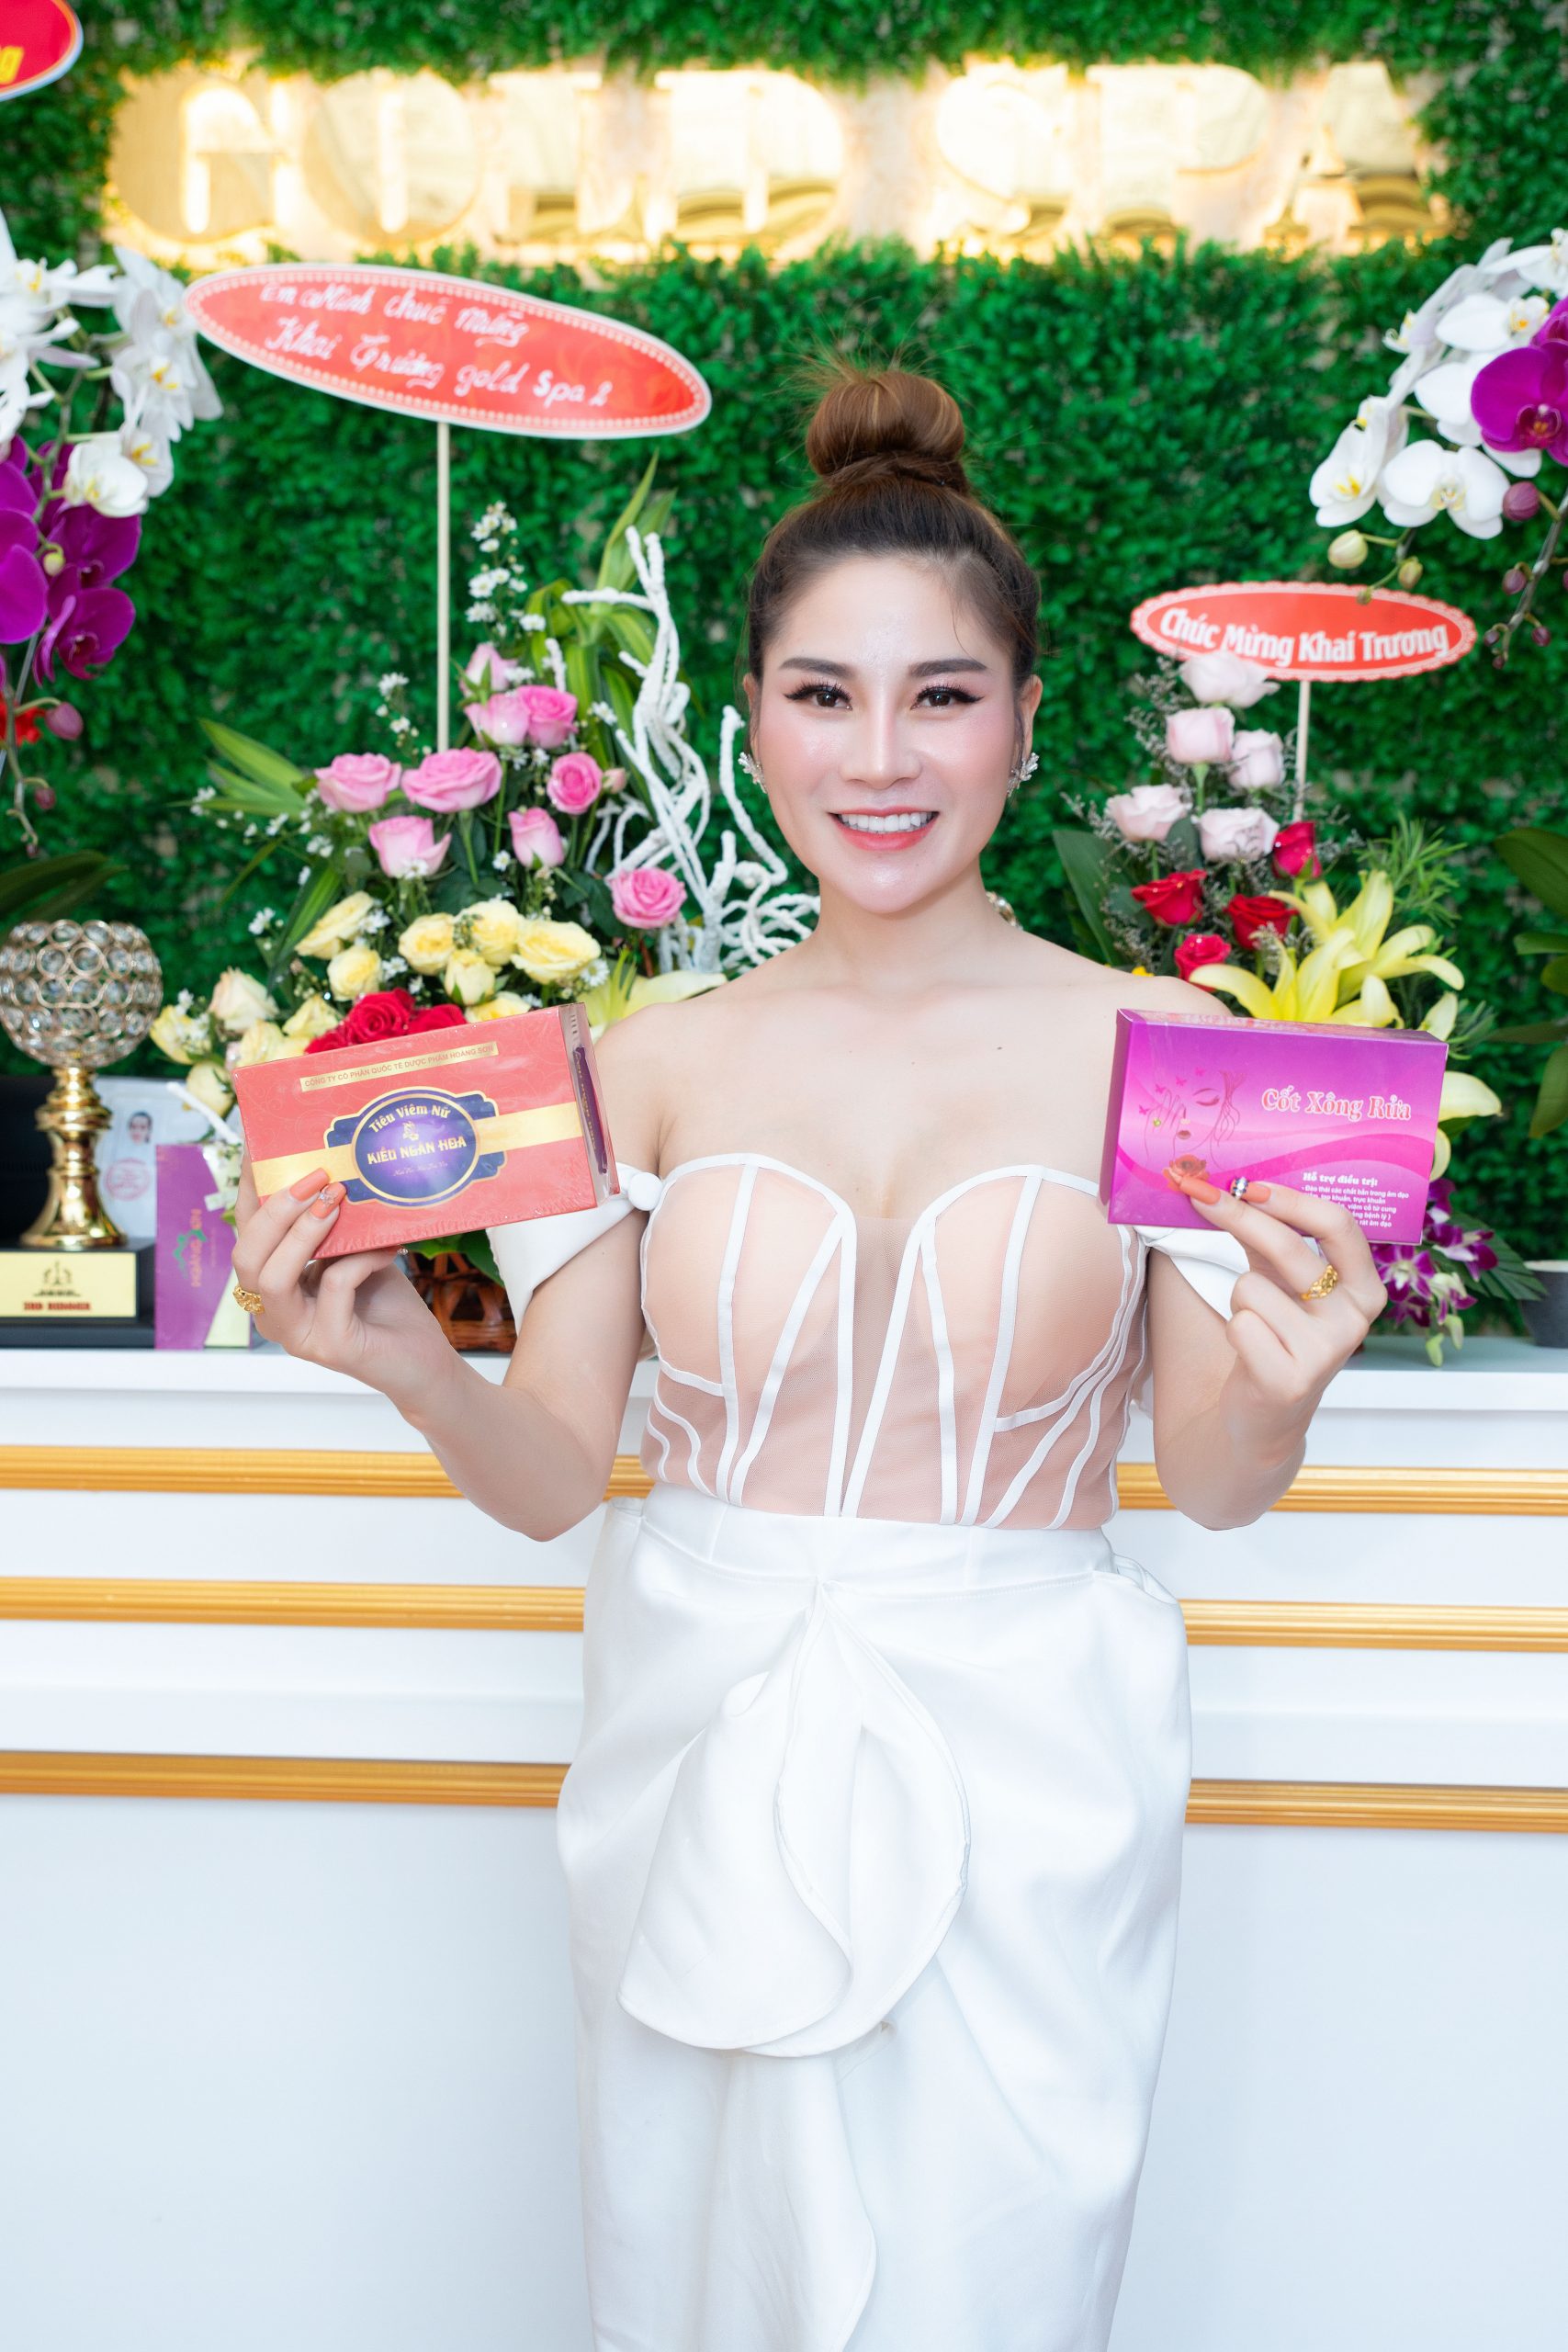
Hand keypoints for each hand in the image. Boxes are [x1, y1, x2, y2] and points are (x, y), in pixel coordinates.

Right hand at [231, 1148, 452, 1399]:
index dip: (251, 1189)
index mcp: (270, 1284)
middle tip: (315, 1176)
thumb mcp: (350, 1253)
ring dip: (303, 1233)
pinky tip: (387, 1249)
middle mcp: (273, 1312)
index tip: (263, 1145)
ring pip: (273, 1278)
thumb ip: (330, 1225)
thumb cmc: (384, 1303)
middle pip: (246, 1256)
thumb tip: (327, 1169)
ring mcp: (297, 1334)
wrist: (422, 1359)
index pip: (247, 1232)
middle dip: (276, 1210)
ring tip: (336, 1200)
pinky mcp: (330, 1347)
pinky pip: (333, 1288)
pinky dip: (359, 1260)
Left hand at [1166, 1168, 1388, 1452]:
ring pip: (1253, 1287)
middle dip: (1239, 1217)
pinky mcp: (1291, 1381)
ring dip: (1237, 1299)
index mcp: (1364, 1288)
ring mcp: (1326, 1353)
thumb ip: (1267, 1236)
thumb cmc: (1275, 1333)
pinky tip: (1250, 1352)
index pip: (1340, 1225)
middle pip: (1292, 1248)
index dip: (1292, 1200)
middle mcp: (1355, 1319)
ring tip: (1254, 1325)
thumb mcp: (1280, 1280)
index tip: (1248, 1184)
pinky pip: (1240, 1324)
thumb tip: (1229, 1186)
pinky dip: (1233, 1329)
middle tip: (1200, 1196)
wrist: (1265, 1414)